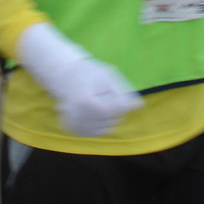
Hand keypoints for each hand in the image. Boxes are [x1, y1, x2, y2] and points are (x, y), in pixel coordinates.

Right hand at [17, 22, 141, 136]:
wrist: (63, 76)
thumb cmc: (87, 72)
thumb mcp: (107, 75)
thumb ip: (124, 91)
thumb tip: (140, 106)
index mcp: (87, 103)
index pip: (120, 108)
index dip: (119, 97)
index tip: (108, 87)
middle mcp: (80, 119)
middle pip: (115, 119)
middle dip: (114, 107)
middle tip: (100, 93)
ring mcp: (77, 127)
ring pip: (109, 127)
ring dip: (109, 115)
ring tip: (95, 100)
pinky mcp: (76, 131)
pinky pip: (100, 131)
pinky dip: (101, 121)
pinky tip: (92, 109)